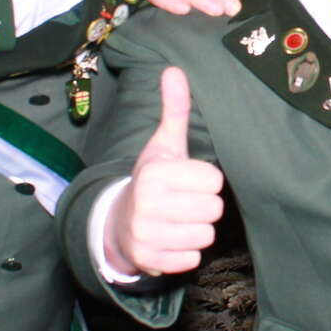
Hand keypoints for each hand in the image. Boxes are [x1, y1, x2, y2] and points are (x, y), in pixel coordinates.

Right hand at [103, 67, 224, 276]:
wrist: (117, 223)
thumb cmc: (151, 180)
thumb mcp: (162, 145)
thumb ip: (174, 110)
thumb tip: (174, 69)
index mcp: (154, 174)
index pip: (213, 180)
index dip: (204, 180)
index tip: (187, 180)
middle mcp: (148, 205)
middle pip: (214, 209)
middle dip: (203, 206)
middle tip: (184, 202)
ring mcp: (147, 236)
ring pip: (206, 236)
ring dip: (196, 230)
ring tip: (177, 220)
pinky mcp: (150, 261)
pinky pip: (192, 260)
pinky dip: (186, 252)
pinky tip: (171, 240)